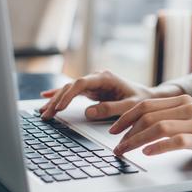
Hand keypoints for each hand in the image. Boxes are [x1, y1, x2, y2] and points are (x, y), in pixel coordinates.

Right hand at [39, 70, 153, 120]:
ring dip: (56, 100)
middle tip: (46, 114)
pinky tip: (46, 97)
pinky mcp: (92, 90)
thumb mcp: (129, 106)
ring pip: (69, 89)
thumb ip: (110, 109)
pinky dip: (60, 95)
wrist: (148, 97)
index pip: (81, 83)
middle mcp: (97, 78)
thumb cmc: (141, 100)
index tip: (59, 107)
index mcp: (105, 78)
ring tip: (43, 112)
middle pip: (71, 86)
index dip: (68, 94)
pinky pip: (73, 92)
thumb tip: (88, 112)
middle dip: (57, 100)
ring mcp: (93, 83)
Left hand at [109, 94, 191, 170]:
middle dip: (126, 131)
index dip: (125, 117)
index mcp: (183, 101)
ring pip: (158, 127)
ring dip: (136, 140)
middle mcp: (189, 107)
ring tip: (125, 151)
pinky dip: (158, 146)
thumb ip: (171, 118)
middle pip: (148, 114)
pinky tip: (147, 153)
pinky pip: (176, 140)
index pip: (146, 104)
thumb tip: (140, 127)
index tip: (113, 130)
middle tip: (116, 145)